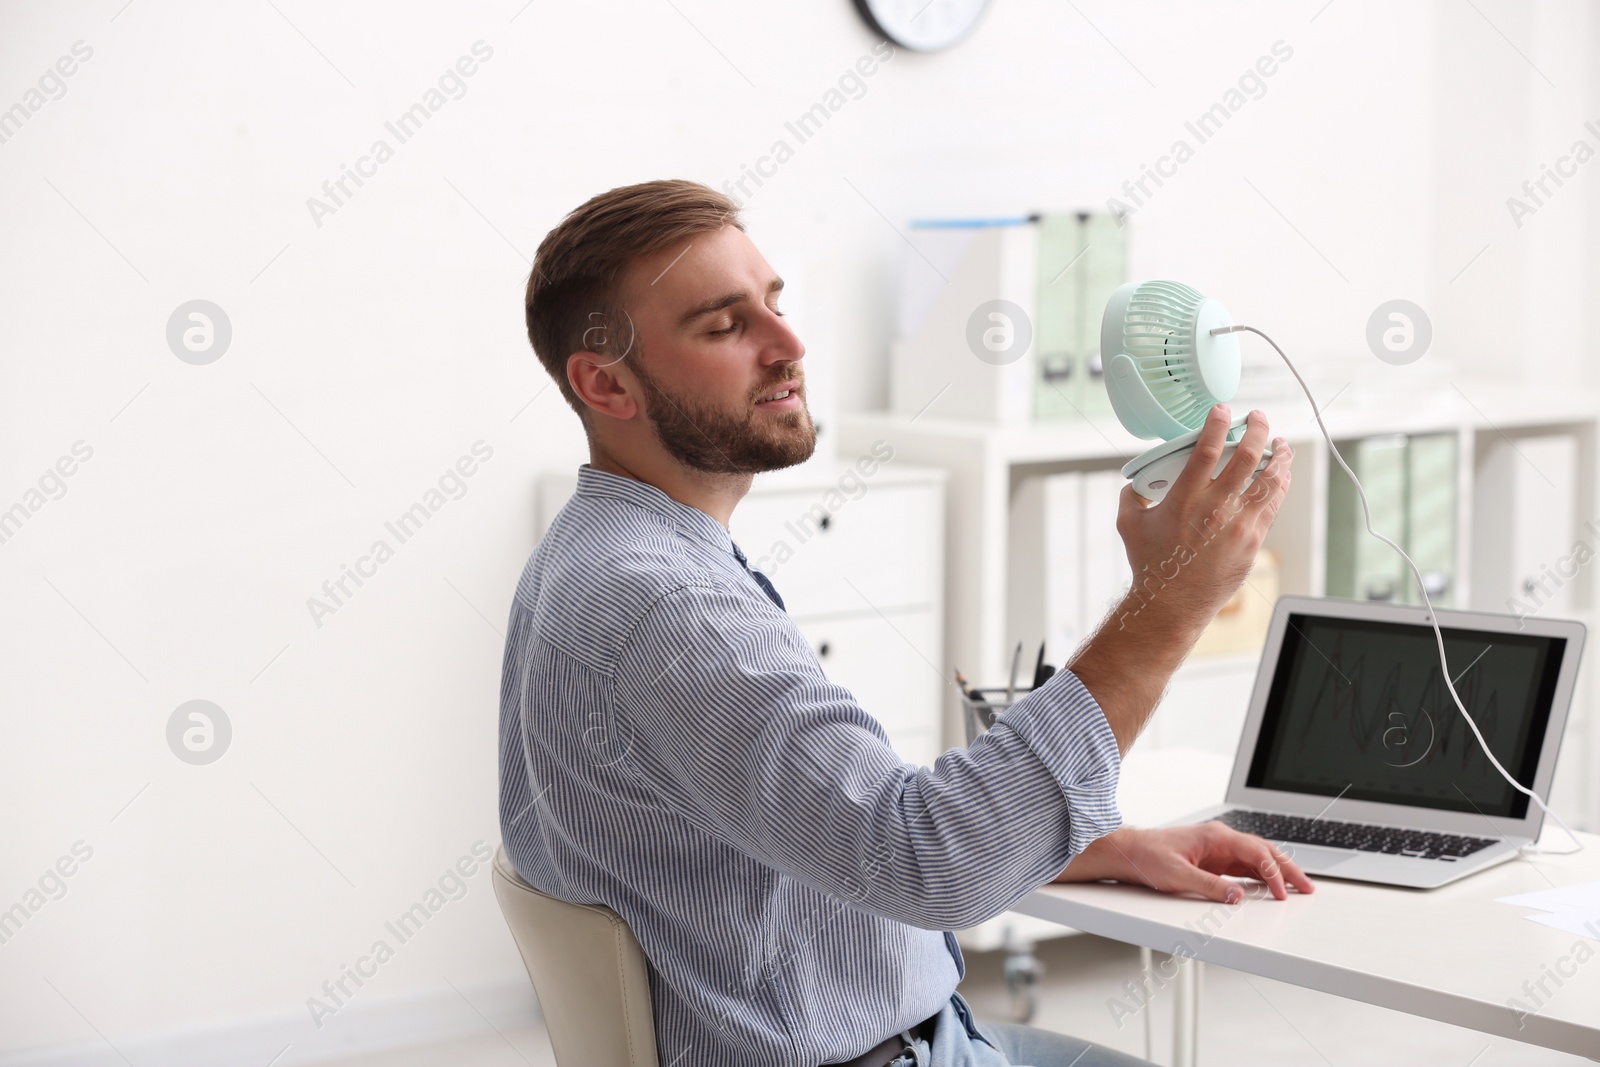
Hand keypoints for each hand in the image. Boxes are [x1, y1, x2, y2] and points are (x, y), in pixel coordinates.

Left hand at [1055, 823, 1313, 902]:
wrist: (1128, 852)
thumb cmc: (1147, 857)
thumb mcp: (1178, 876)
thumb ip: (1209, 887)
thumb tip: (1237, 896)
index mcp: (1215, 837)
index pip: (1255, 852)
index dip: (1273, 873)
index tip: (1282, 892)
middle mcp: (1220, 840)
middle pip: (1263, 851)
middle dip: (1287, 869)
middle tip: (1307, 887)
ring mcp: (1217, 849)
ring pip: (1256, 857)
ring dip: (1277, 871)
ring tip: (1296, 887)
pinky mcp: (1213, 859)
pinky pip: (1243, 865)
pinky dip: (1260, 874)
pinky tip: (1270, 885)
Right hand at [1066, 405, 1292, 752]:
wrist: (1171, 603)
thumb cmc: (1150, 564)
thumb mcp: (1129, 523)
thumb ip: (1132, 496)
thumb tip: (1136, 483)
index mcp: (1185, 497)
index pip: (1207, 447)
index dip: (1218, 422)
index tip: (1224, 410)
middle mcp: (1215, 507)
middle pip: (1248, 455)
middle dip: (1257, 429)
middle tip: (1257, 418)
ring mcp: (1239, 524)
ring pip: (1270, 479)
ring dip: (1278, 456)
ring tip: (1280, 445)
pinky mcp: (1253, 541)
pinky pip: (1273, 505)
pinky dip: (1279, 485)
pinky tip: (1280, 476)